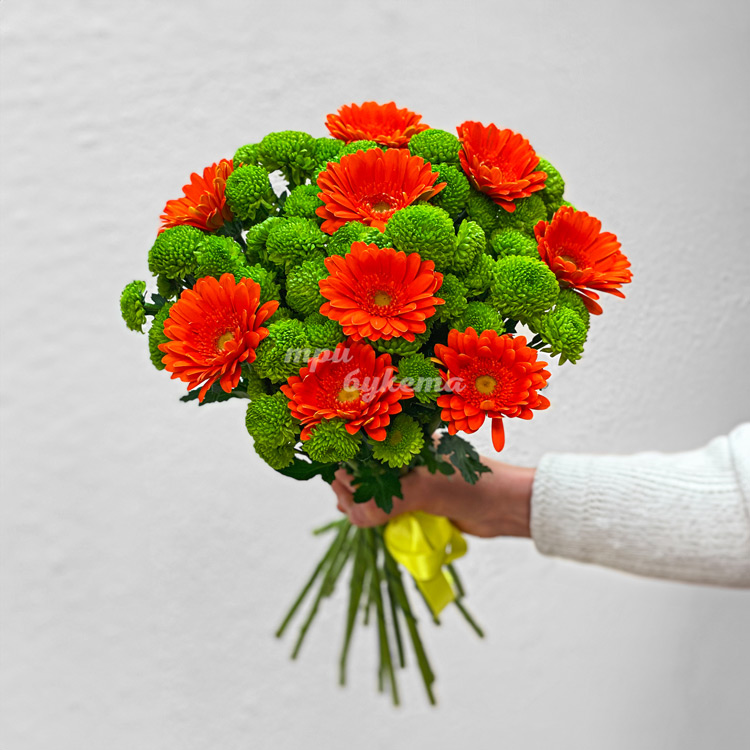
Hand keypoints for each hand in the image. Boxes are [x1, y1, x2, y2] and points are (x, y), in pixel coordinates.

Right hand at [331, 456, 534, 537]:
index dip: (347, 466)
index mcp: (406, 443)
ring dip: (361, 504)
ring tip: (359, 512)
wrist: (505, 507)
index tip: (340, 482)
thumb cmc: (470, 487)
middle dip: (350, 488)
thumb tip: (354, 513)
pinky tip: (372, 521)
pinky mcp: (417, 503)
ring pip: (372, 494)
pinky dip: (376, 517)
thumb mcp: (425, 490)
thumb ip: (387, 502)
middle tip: (348, 502)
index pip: (362, 452)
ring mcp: (410, 482)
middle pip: (362, 474)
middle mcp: (404, 460)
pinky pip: (387, 510)